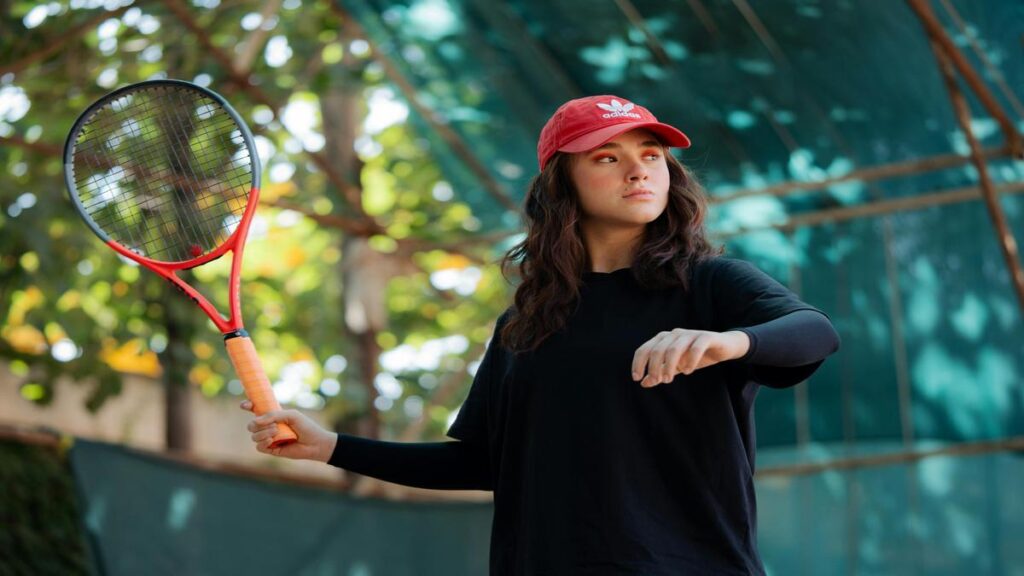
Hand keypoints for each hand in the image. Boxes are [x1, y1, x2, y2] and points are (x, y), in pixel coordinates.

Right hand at [240, 400, 337, 461]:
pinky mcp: (272, 450)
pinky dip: (263, 443)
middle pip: (251, 425)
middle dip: (256, 424)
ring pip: (254, 436)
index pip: (256, 410)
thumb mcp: (291, 415)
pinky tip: (272, 441)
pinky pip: (259, 447)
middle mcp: (269, 427)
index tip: (245, 405)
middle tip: (273, 425)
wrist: (315, 443)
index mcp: (273, 416)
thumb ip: (274, 415)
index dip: (248, 406)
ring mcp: (270, 439)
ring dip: (263, 433)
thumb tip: (256, 420)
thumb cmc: (306, 426)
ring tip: (276, 432)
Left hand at [631, 329, 748, 387]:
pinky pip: (696, 347)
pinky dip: (690, 359)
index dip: (638, 363)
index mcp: (664, 339)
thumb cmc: (697, 356)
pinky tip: (688, 371)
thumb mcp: (676, 367)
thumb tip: (643, 383)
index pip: (645, 349)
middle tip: (659, 381)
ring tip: (669, 380)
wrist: (724, 347)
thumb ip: (661, 373)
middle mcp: (675, 334)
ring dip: (669, 365)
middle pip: (658, 349)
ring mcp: (690, 334)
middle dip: (654, 367)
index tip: (636, 378)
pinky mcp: (706, 337)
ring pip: (674, 348)